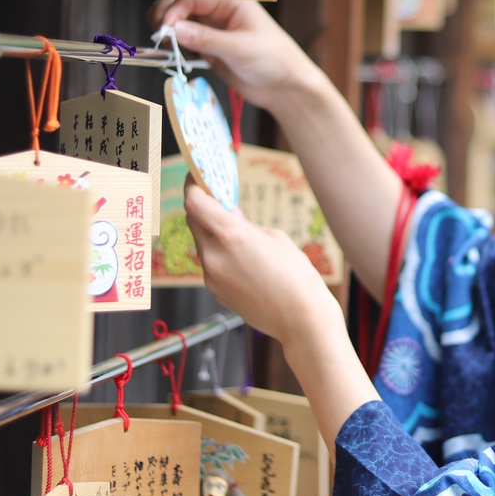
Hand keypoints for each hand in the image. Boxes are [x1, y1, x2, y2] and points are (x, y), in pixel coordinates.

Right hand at [155, 0, 322, 111]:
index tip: (166, 27)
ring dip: (169, 32)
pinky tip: (179, 56)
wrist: (285, 88)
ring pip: (181, 24)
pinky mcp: (210, 49)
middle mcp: (219, 12)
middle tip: (160, 34)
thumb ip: (206, 39)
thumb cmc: (274, 60)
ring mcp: (213, 31)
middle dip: (167, 17)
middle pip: (181, 6)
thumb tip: (174, 29)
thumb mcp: (239, 48)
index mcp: (230, 0)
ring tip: (167, 45)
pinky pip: (185, 43)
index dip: (175, 9)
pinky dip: (177, 48)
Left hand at [182, 179, 340, 349]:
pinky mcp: (215, 290)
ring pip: (202, 243)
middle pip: (193, 221)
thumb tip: (229, 215)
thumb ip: (245, 225)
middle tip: (215, 198)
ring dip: (212, 233)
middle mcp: (214, 255)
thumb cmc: (296, 276)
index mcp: (231, 235)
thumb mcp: (275, 237)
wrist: (301, 319)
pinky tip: (242, 259)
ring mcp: (211, 276)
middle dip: (202, 207)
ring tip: (236, 233)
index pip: (195, 202)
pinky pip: (210, 263)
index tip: (197, 176)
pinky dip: (219, 254)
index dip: (193, 185)